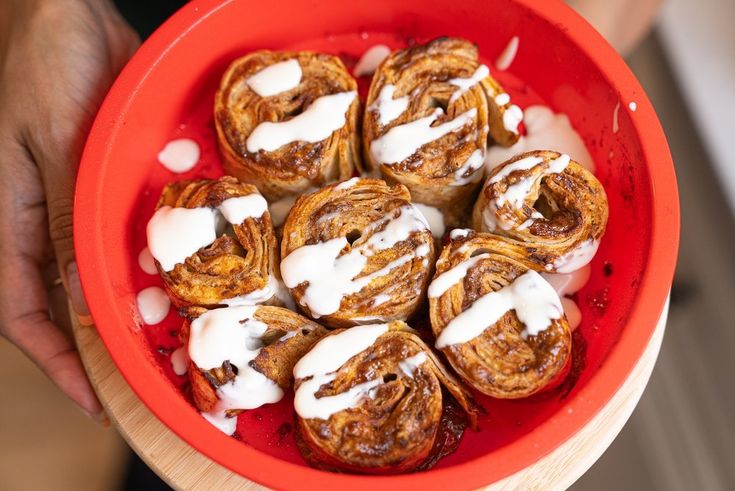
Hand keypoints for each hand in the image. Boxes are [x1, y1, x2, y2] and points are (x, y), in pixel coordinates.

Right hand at [0, 0, 138, 419]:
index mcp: (8, 220)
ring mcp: (74, 203)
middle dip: (97, 347)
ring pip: (96, 273)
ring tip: (169, 342)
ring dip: (126, 309)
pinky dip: (144, 258)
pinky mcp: (104, 181)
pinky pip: (121, 231)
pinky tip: (179, 275)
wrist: (64, 12)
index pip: (23, 314)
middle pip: (62, 305)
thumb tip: (82, 296)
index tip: (95, 400)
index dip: (56, 363)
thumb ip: (67, 216)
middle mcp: (40, 222)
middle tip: (145, 379)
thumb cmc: (40, 62)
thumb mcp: (54, 142)